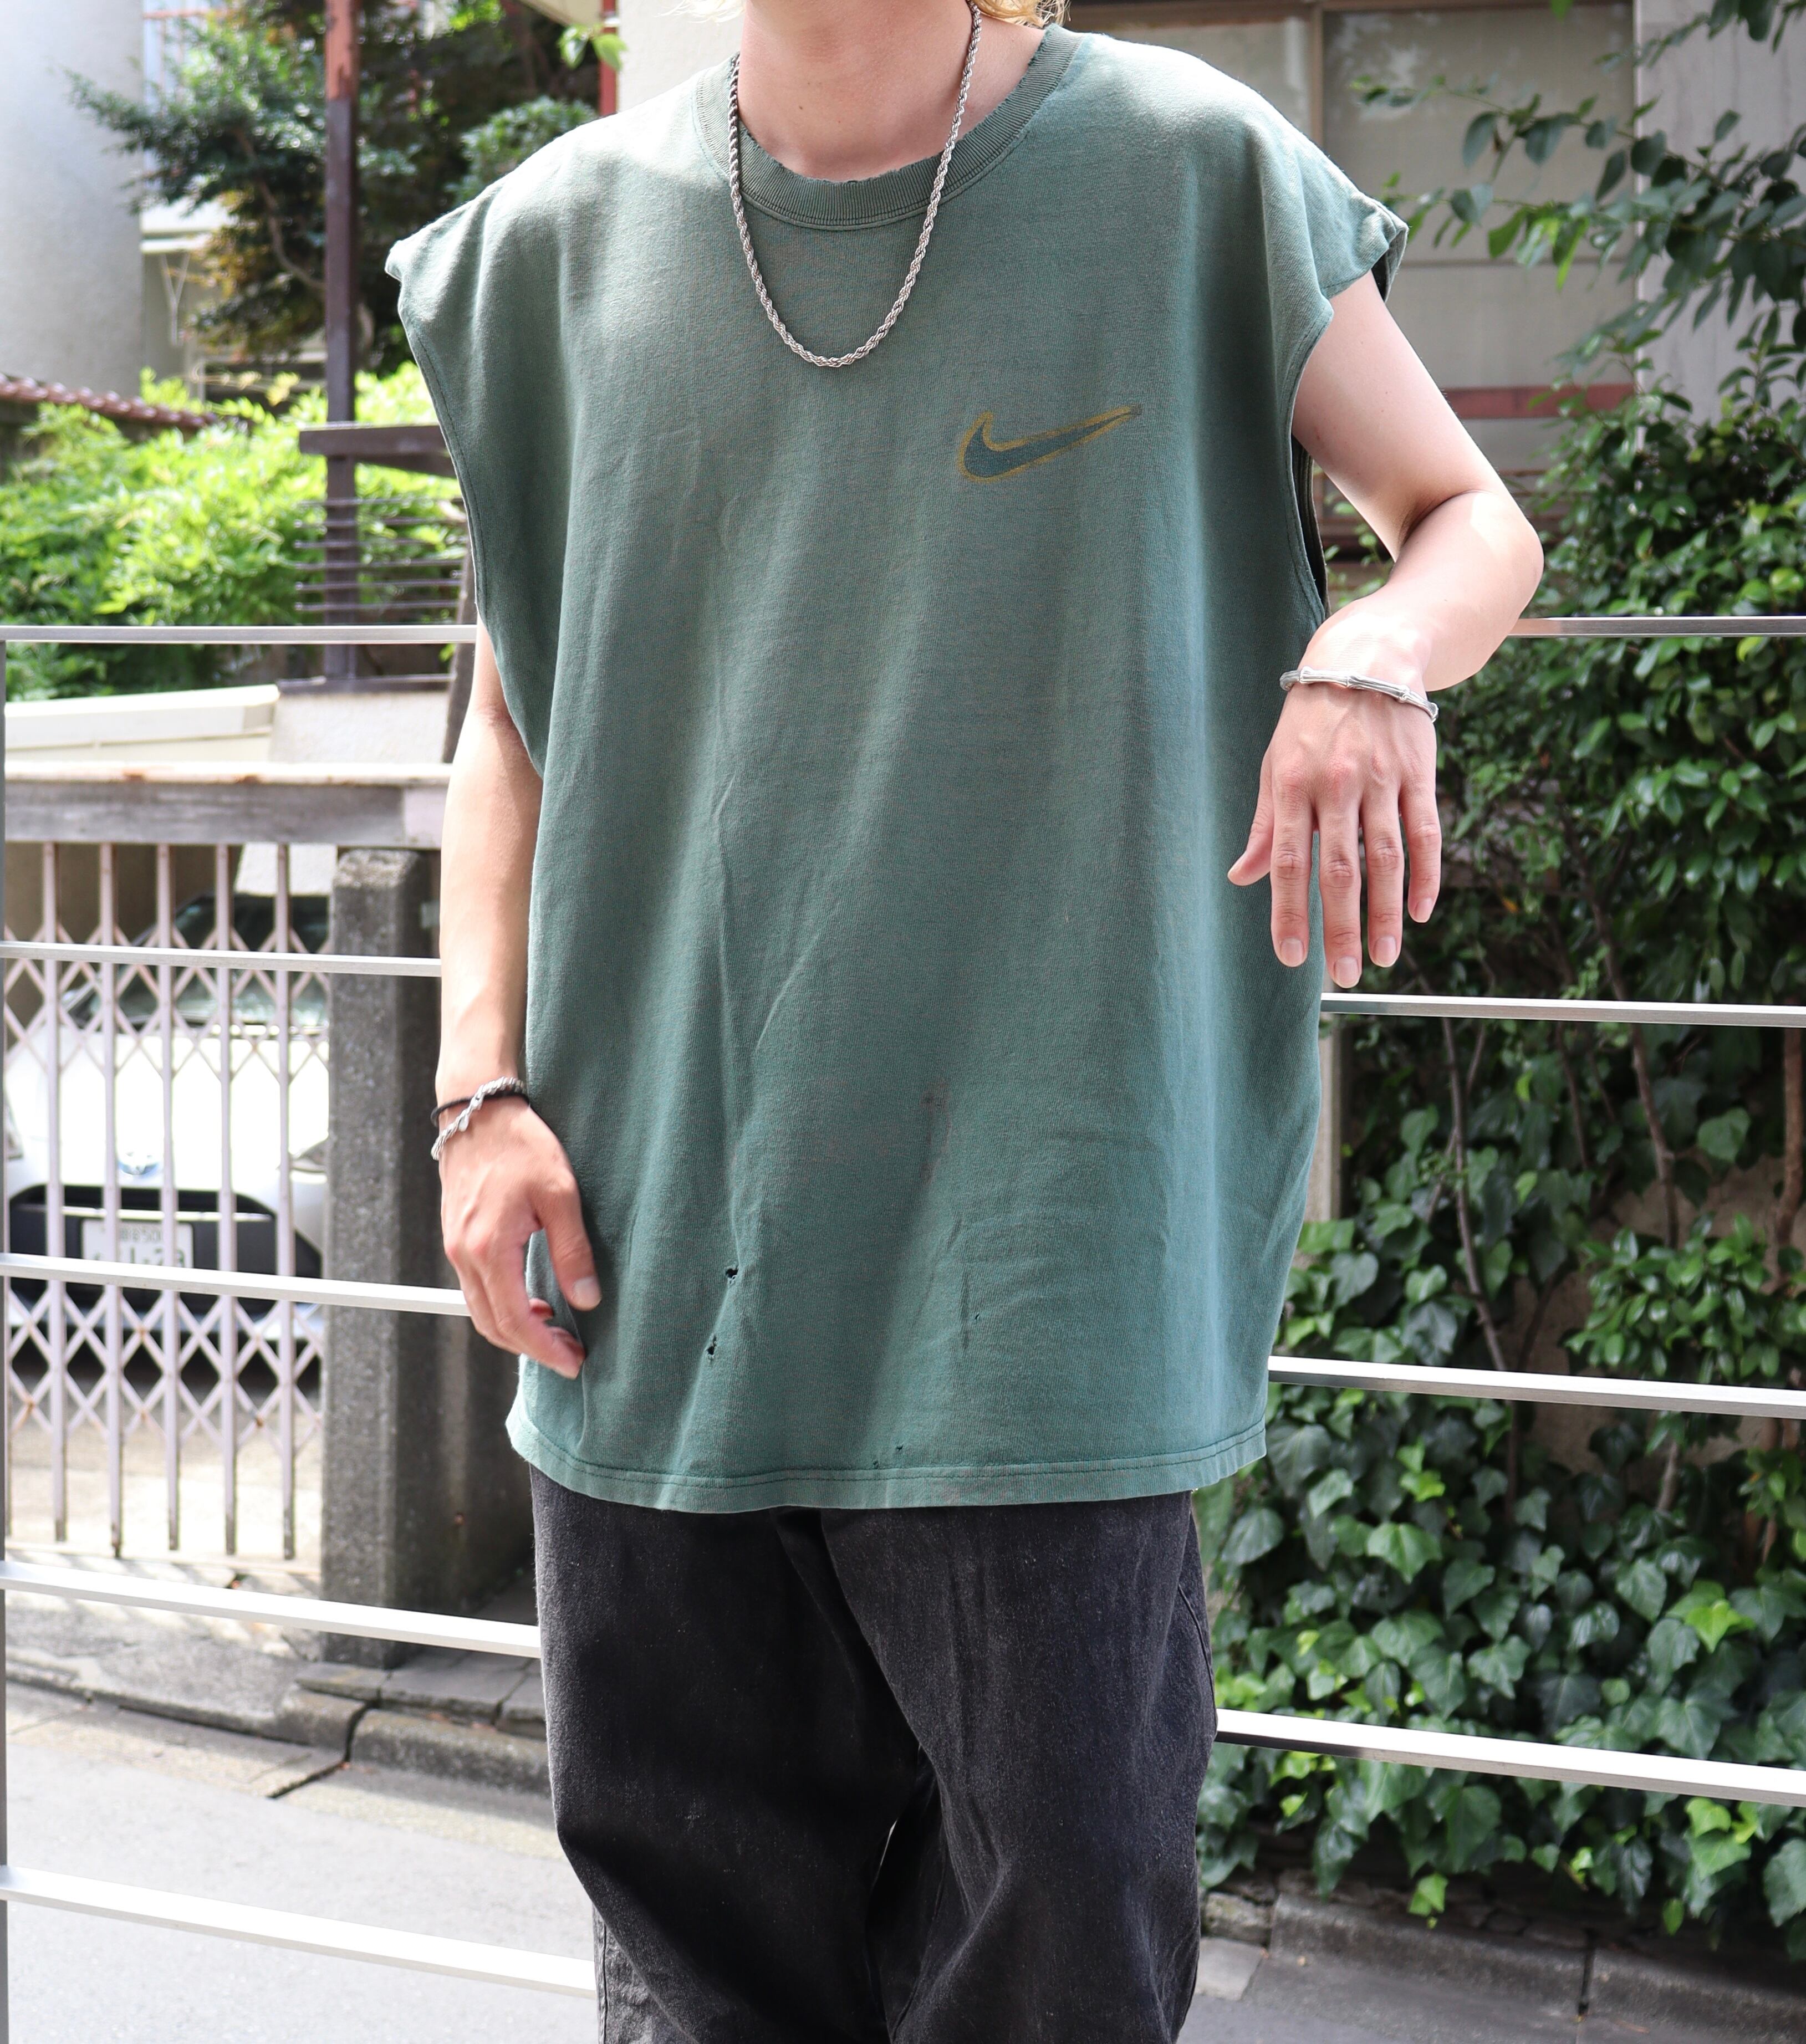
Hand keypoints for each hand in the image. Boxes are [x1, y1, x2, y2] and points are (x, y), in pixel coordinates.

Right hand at [438, 1097, 599, 1377]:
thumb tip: (587, 1300)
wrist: (479, 1112)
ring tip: (555, 1332)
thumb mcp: (561, 1194)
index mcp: (489, 1248)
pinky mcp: (457, 1240)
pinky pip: (476, 1290)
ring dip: (516, 1329)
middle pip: (493, 1325)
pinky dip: (503, 1306)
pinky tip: (533, 1302)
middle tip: (569, 1354)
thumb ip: (572, 1250)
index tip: (572, 1361)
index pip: (515, 1320)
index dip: (544, 1349)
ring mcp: (456, 1249)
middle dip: (531, 1348)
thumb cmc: (522, 1146)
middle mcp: (464, 1255)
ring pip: (481, 1311)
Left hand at [1228, 681, 1440, 984]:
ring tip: (1382, 957)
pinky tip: (1419, 912)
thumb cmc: (1311, 721)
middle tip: (1343, 974)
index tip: (1291, 956)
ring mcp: (1382, 780)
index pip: (1289, 862)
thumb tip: (1242, 876)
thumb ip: (1264, 826)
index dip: (1290, 912)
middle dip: (1341, 927)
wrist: (1368, 659)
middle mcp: (1337, 785)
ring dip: (1385, 913)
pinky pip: (1427, 833)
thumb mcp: (1274, 765)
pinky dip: (1426, 876)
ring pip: (1387, 858)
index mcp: (1292, 786)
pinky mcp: (1419, 775)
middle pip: (1341, 868)